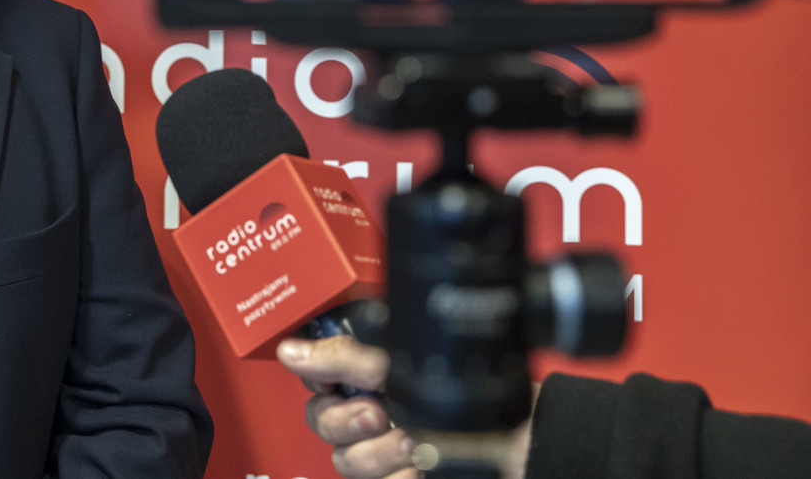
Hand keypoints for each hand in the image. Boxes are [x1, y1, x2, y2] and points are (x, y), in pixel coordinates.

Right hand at [277, 336, 535, 478]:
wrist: (528, 450)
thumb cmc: (478, 400)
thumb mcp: (403, 367)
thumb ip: (345, 357)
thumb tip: (291, 351)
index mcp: (376, 370)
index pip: (318, 376)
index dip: (321, 383)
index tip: (339, 385)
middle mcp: (379, 406)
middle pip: (322, 422)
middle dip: (349, 422)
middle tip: (380, 414)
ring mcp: (391, 449)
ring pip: (345, 460)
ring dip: (381, 454)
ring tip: (416, 443)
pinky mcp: (402, 477)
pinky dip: (402, 477)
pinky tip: (424, 467)